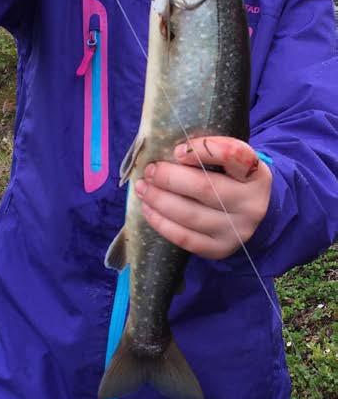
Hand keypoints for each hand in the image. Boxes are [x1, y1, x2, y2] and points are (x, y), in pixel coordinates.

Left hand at [135, 136, 271, 259]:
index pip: (234, 155)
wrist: (251, 215)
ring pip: (190, 215)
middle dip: (169, 178)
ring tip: (143, 188)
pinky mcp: (220, 249)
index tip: (177, 150)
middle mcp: (251, 204)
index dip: (203, 150)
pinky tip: (148, 209)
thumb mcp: (231, 162)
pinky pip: (185, 238)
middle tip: (150, 170)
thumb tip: (164, 151)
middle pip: (205, 188)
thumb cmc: (232, 179)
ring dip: (159, 200)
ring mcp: (237, 230)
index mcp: (256, 174)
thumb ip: (208, 152)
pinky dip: (161, 222)